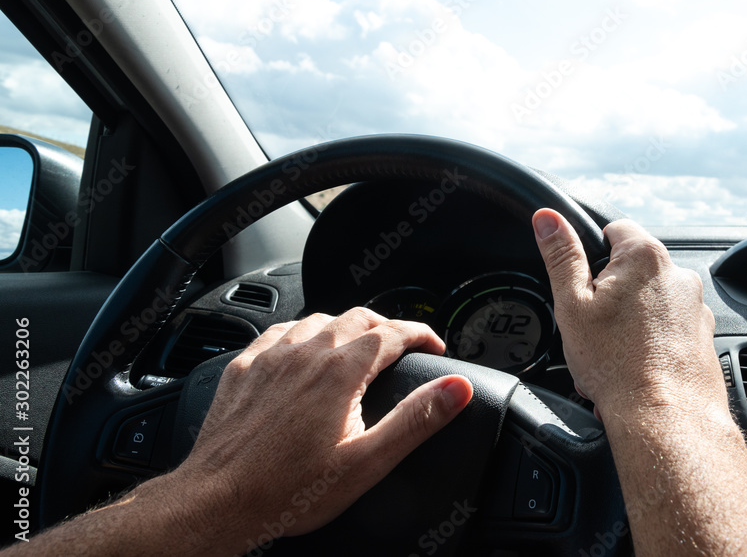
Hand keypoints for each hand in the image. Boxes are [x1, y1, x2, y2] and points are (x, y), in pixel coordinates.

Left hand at [168, 308, 472, 547]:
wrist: (218, 501)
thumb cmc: (288, 490)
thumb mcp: (367, 462)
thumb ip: (416, 420)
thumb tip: (456, 389)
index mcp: (340, 371)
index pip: (393, 332)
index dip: (421, 334)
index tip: (434, 345)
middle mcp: (305, 353)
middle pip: (358, 317)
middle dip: (387, 326)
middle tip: (403, 346)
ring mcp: (271, 356)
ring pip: (319, 318)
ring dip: (347, 325)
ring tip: (360, 345)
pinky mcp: (245, 367)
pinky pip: (281, 330)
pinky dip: (305, 331)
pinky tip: (305, 347)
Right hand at [531, 209, 720, 416]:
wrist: (664, 417)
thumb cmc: (617, 364)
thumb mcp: (572, 304)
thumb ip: (561, 256)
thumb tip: (548, 219)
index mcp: (645, 257)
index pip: (615, 228)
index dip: (592, 252)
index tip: (583, 281)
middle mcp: (678, 275)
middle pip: (633, 269)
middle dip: (611, 292)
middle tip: (593, 324)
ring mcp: (695, 307)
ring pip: (650, 302)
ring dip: (630, 320)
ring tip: (611, 353)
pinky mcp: (702, 337)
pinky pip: (668, 329)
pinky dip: (651, 342)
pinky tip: (633, 366)